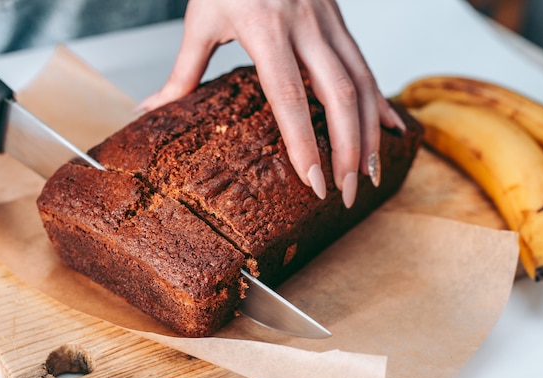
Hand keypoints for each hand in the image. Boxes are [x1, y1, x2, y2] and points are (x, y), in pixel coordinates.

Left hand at [138, 0, 405, 207]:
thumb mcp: (201, 19)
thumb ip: (183, 70)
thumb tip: (151, 110)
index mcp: (264, 27)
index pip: (289, 96)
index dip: (304, 143)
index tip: (314, 183)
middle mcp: (305, 25)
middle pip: (339, 95)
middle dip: (348, 150)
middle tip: (348, 193)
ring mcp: (329, 22)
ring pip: (362, 83)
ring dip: (371, 133)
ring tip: (371, 174)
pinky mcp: (340, 21)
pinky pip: (367, 67)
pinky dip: (381, 102)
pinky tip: (390, 130)